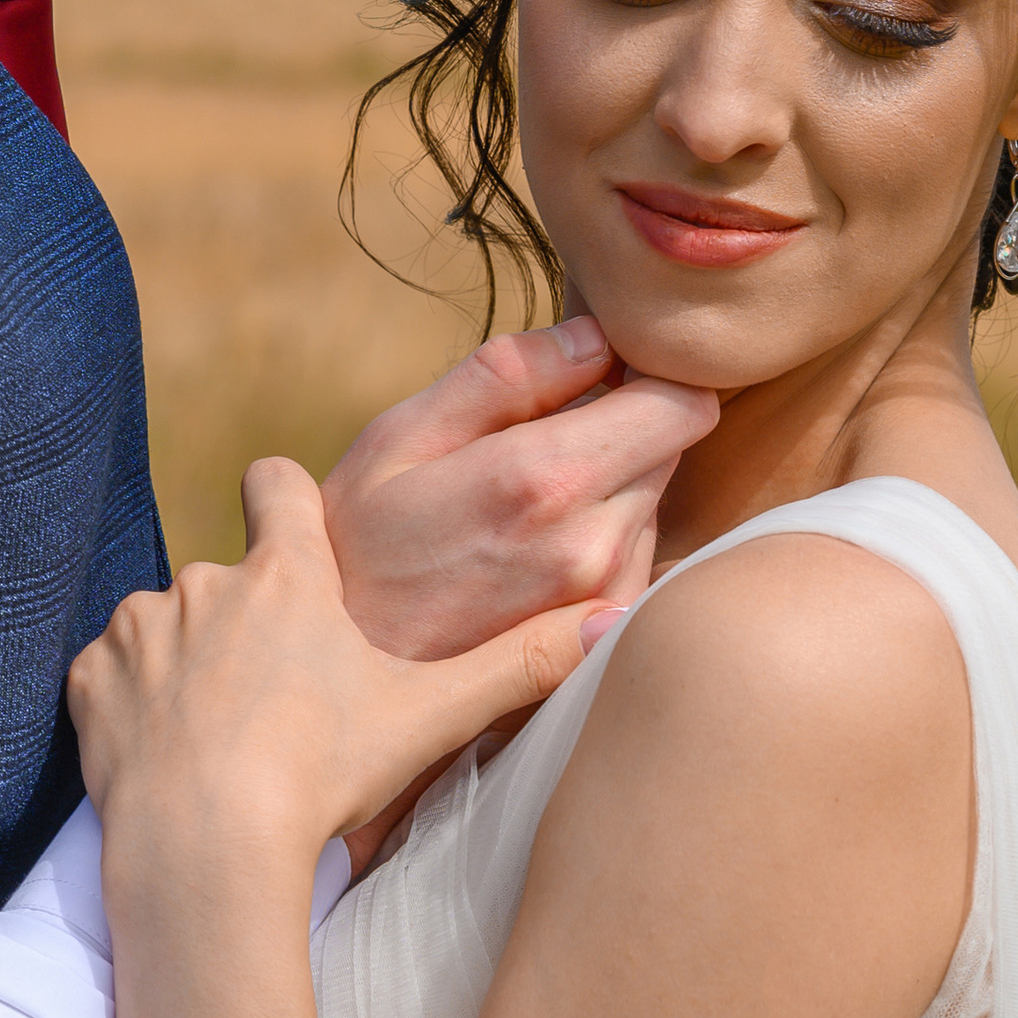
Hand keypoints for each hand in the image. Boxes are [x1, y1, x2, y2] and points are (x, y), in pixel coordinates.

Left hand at [71, 461, 608, 873]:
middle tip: (278, 700)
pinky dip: (134, 708)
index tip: (292, 528)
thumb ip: (520, 665)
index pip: (274, 482)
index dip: (281, 497)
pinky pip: (111, 677)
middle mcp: (205, 581)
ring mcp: (141, 628)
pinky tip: (169, 758)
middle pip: (227, 578)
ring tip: (224, 739)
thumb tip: (620, 618)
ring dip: (188, 666)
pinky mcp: (92, 681)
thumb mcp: (431, 717)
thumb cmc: (322, 775)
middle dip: (246, 625)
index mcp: (287, 574)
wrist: (206, 848)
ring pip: (167, 628)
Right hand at [321, 318, 718, 661]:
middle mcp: (595, 547)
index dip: (649, 375)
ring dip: (609, 487)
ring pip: (653, 502)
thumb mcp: (401, 439)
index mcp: (545, 481)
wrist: (335, 681)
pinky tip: (526, 556)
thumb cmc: (355, 547)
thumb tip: (596, 335)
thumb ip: (505, 375)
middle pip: (672, 448)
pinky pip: (638, 558)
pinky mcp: (606, 641)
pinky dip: (600, 539)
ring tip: (519, 509)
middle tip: (538, 440)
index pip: (682, 405)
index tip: (600, 375)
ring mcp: (606, 603)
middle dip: (620, 427)